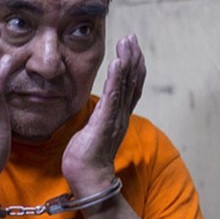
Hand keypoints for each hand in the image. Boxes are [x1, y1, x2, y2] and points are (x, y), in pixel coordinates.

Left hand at [62, 35, 145, 195]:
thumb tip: (97, 106)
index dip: (132, 66)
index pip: (130, 87)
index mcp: (117, 116)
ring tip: (128, 44)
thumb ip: (98, 117)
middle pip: (133, 82)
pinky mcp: (105, 124)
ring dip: (128, 63)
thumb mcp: (92, 130)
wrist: (87, 180)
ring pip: (127, 86)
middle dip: (133, 58)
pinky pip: (114, 98)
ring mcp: (115, 119)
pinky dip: (118, 80)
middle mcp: (121, 116)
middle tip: (131, 38)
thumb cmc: (86, 158)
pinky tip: (118, 64)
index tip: (130, 47)